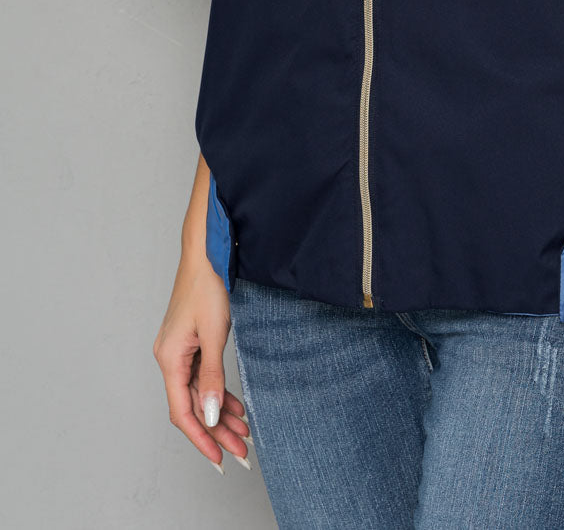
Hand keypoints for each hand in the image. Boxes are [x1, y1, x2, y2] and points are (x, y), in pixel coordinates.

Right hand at [152, 251, 252, 473]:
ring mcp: (180, 350)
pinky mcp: (191, 342)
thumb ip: (212, 377)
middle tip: (241, 453)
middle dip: (217, 431)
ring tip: (244, 433)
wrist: (207, 252)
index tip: (219, 459)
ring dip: (221, 413)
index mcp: (169, 358)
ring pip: (200, 393)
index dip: (201, 438)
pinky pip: (203, 377)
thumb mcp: (214, 334)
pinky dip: (219, 392)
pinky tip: (236, 407)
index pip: (182, 412)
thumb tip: (212, 415)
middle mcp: (170, 358)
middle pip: (193, 406)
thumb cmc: (208, 286)